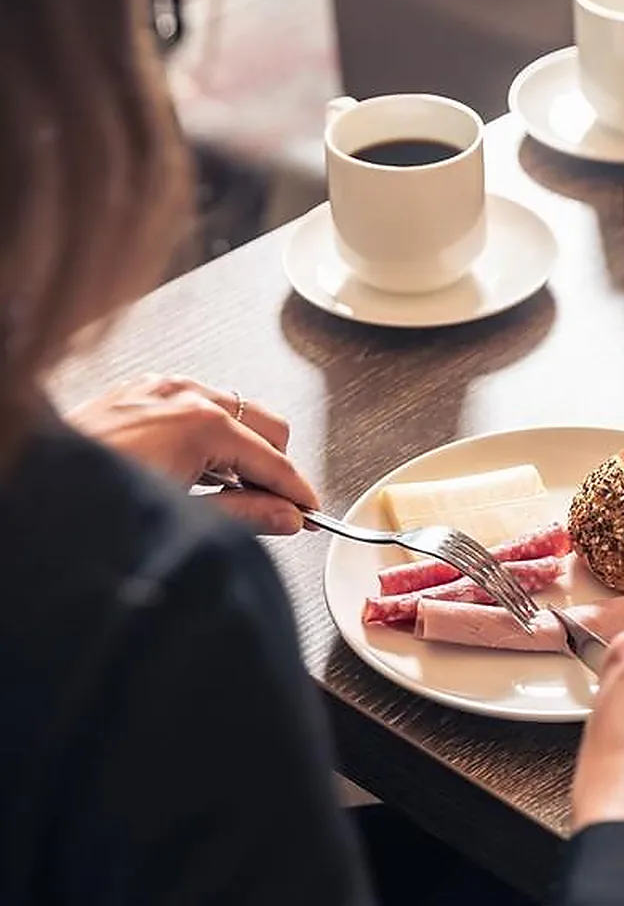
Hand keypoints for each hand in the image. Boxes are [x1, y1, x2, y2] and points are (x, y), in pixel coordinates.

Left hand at [66, 375, 318, 534]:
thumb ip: (246, 514)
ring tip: (227, 490)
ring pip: (232, 410)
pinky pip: (193, 403)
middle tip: (273, 503)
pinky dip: (206, 433)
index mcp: (202, 422)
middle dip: (275, 464)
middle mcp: (184, 395)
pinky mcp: (136, 391)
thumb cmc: (94, 501)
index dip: (298, 491)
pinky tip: (193, 466)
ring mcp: (159, 388)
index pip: (275, 459)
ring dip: (240, 448)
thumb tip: (285, 517)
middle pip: (267, 424)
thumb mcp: (184, 515)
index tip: (309, 511)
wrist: (31, 488)